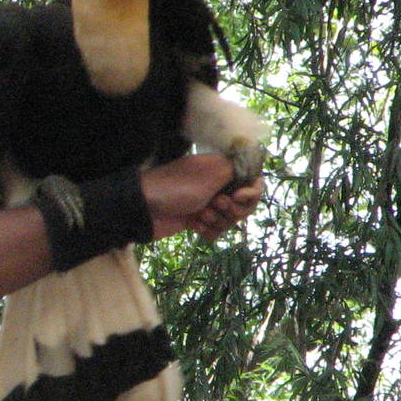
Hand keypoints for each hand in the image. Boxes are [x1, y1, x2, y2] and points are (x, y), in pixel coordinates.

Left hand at [143, 153, 263, 242]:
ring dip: (217, 220)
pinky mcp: (198, 220)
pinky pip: (215, 231)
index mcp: (221, 168)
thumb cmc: (176, 187)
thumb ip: (237, 170)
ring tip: (199, 214)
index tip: (238, 196)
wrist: (143, 209)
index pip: (252, 181)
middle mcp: (217, 185)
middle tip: (214, 204)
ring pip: (230, 220)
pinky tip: (194, 225)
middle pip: (244, 204)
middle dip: (233, 210)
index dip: (251, 192)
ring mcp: (207, 204)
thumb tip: (256, 174)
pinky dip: (207, 230)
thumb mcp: (210, 173)